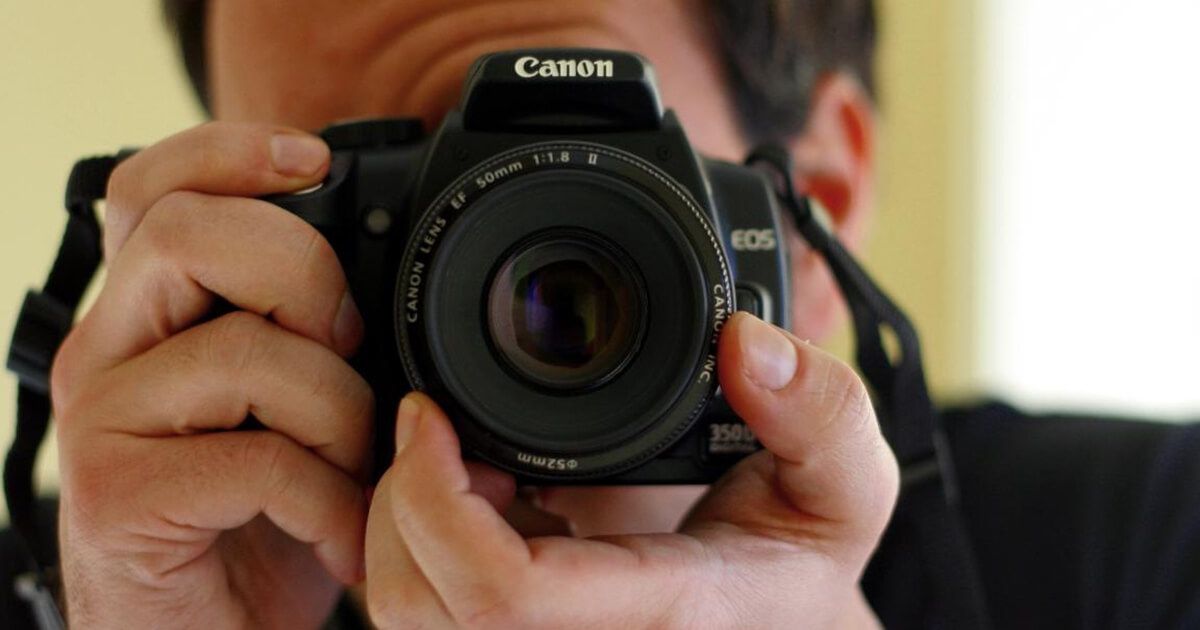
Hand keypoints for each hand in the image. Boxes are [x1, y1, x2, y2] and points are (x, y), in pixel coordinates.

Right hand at [52, 122, 372, 627]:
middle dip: (307, 278)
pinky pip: (261, 461)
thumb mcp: (290, 404)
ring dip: (339, 416)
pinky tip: (337, 534)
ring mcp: (102, 422)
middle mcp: (107, 351)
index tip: (315, 160)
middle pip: (192, 234)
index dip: (230, 151)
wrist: (205, 629)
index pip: (156, 187)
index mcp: (148, 313)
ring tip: (351, 469)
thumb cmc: (254, 514)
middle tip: (346, 346)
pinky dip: (330, 503)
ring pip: (246, 352)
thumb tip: (385, 273)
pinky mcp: (116, 497)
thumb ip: (305, 329)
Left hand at [364, 312, 898, 627]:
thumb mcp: (843, 482)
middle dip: (400, 501)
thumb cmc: (796, 561)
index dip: (436, 499)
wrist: (775, 622)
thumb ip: (819, 409)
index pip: (505, 592)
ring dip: (401, 520)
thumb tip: (747, 341)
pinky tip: (476, 492)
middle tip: (440, 425)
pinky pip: (424, 606)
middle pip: (420, 608)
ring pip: (406, 616)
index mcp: (661, 611)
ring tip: (462, 458)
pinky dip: (418, 540)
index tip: (429, 411)